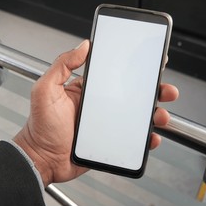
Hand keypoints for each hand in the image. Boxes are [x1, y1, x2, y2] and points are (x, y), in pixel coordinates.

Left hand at [14, 40, 178, 185]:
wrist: (41, 159)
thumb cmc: (40, 127)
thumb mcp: (46, 90)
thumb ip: (61, 65)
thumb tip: (82, 46)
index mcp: (89, 90)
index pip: (116, 75)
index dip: (134, 68)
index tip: (149, 62)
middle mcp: (101, 105)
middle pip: (133, 95)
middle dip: (154, 91)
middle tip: (165, 89)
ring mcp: (108, 124)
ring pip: (138, 117)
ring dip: (155, 114)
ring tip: (160, 115)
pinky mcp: (111, 142)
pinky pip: (133, 139)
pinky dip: (146, 139)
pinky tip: (151, 137)